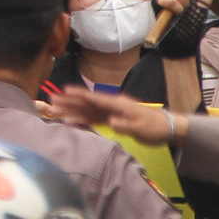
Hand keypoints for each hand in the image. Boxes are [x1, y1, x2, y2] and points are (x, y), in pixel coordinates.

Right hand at [45, 87, 176, 144]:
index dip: (80, 94)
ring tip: (55, 109)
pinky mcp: (112, 120)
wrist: (166, 128)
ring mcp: (111, 112)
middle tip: (52, 100)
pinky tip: (70, 121)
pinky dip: (81, 119)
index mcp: (118, 104)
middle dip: (69, 102)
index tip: (65, 90)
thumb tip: (111, 123)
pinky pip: (93, 119)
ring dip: (71, 110)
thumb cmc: (154, 127)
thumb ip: (125, 126)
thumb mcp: (141, 128)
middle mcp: (112, 106)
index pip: (95, 98)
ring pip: (87, 111)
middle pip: (87, 103)